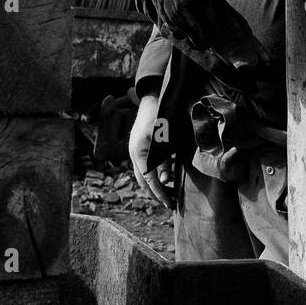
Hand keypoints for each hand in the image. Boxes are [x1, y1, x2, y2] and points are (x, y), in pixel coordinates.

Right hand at [128, 93, 174, 210]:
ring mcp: (135, 152)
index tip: (170, 204)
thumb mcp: (166, 140)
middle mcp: (134, 154)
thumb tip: (164, 181)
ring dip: (154, 188)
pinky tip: (164, 181)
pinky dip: (152, 178)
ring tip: (169, 196)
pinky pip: (144, 169)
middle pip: (143, 181)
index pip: (149, 180)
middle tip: (171, 204)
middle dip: (156, 194)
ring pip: (142, 176)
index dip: (160, 193)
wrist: (153, 99)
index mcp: (139, 153)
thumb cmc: (161, 118)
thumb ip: (165, 161)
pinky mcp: (139, 149)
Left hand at [135, 0, 263, 69]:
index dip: (169, 15)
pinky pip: (184, 12)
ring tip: (201, 43)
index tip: (182, 29)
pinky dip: (194, 27)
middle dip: (176, 27)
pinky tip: (204, 37)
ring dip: (187, 31)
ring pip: (173, 13)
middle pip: (163, 8)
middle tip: (191, 41)